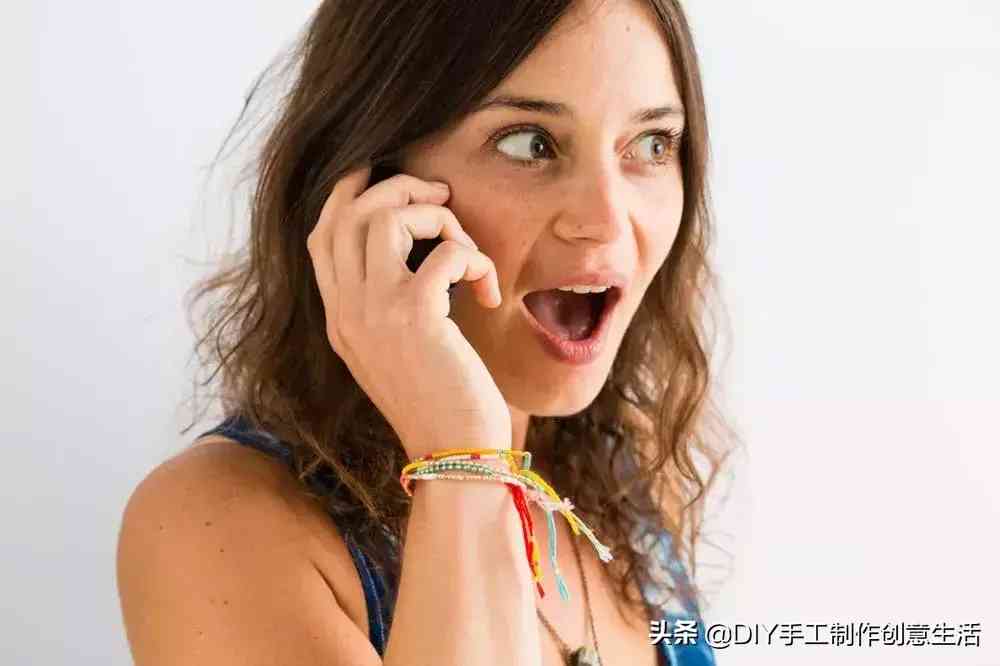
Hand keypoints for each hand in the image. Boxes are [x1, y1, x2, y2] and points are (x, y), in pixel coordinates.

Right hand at [306, 165, 511, 459]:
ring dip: (437, 219)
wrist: (454, 456)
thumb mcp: (399, 354)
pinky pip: (445, 252)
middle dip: (398, 189)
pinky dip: (474, 260)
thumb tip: (422, 260)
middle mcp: (347, 311)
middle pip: (349, 213)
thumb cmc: (441, 405)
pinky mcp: (415, 316)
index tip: (382, 172)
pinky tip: (486, 294)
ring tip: (465, 250)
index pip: (323, 236)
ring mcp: (375, 312)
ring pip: (386, 218)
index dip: (348, 194)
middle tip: (441, 199)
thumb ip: (390, 308)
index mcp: (341, 319)